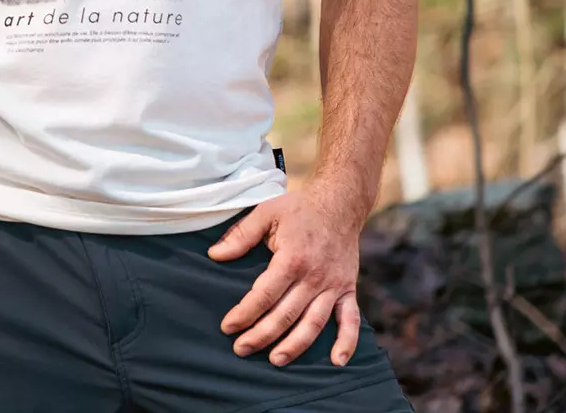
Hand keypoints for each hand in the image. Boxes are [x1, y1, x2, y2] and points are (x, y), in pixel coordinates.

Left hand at [208, 188, 361, 367]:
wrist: (340, 203)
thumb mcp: (266, 212)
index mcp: (292, 258)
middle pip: (286, 314)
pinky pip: (351, 319)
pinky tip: (337, 362)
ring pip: (313, 323)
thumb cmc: (299, 209)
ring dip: (295, 346)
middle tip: (241, 349)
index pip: (264, 294)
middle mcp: (314, 276)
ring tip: (276, 360)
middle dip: (262, 335)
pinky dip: (348, 342)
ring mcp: (333, 285)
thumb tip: (214, 255)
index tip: (228, 327)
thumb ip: (241, 234)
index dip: (245, 313)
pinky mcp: (348, 289)